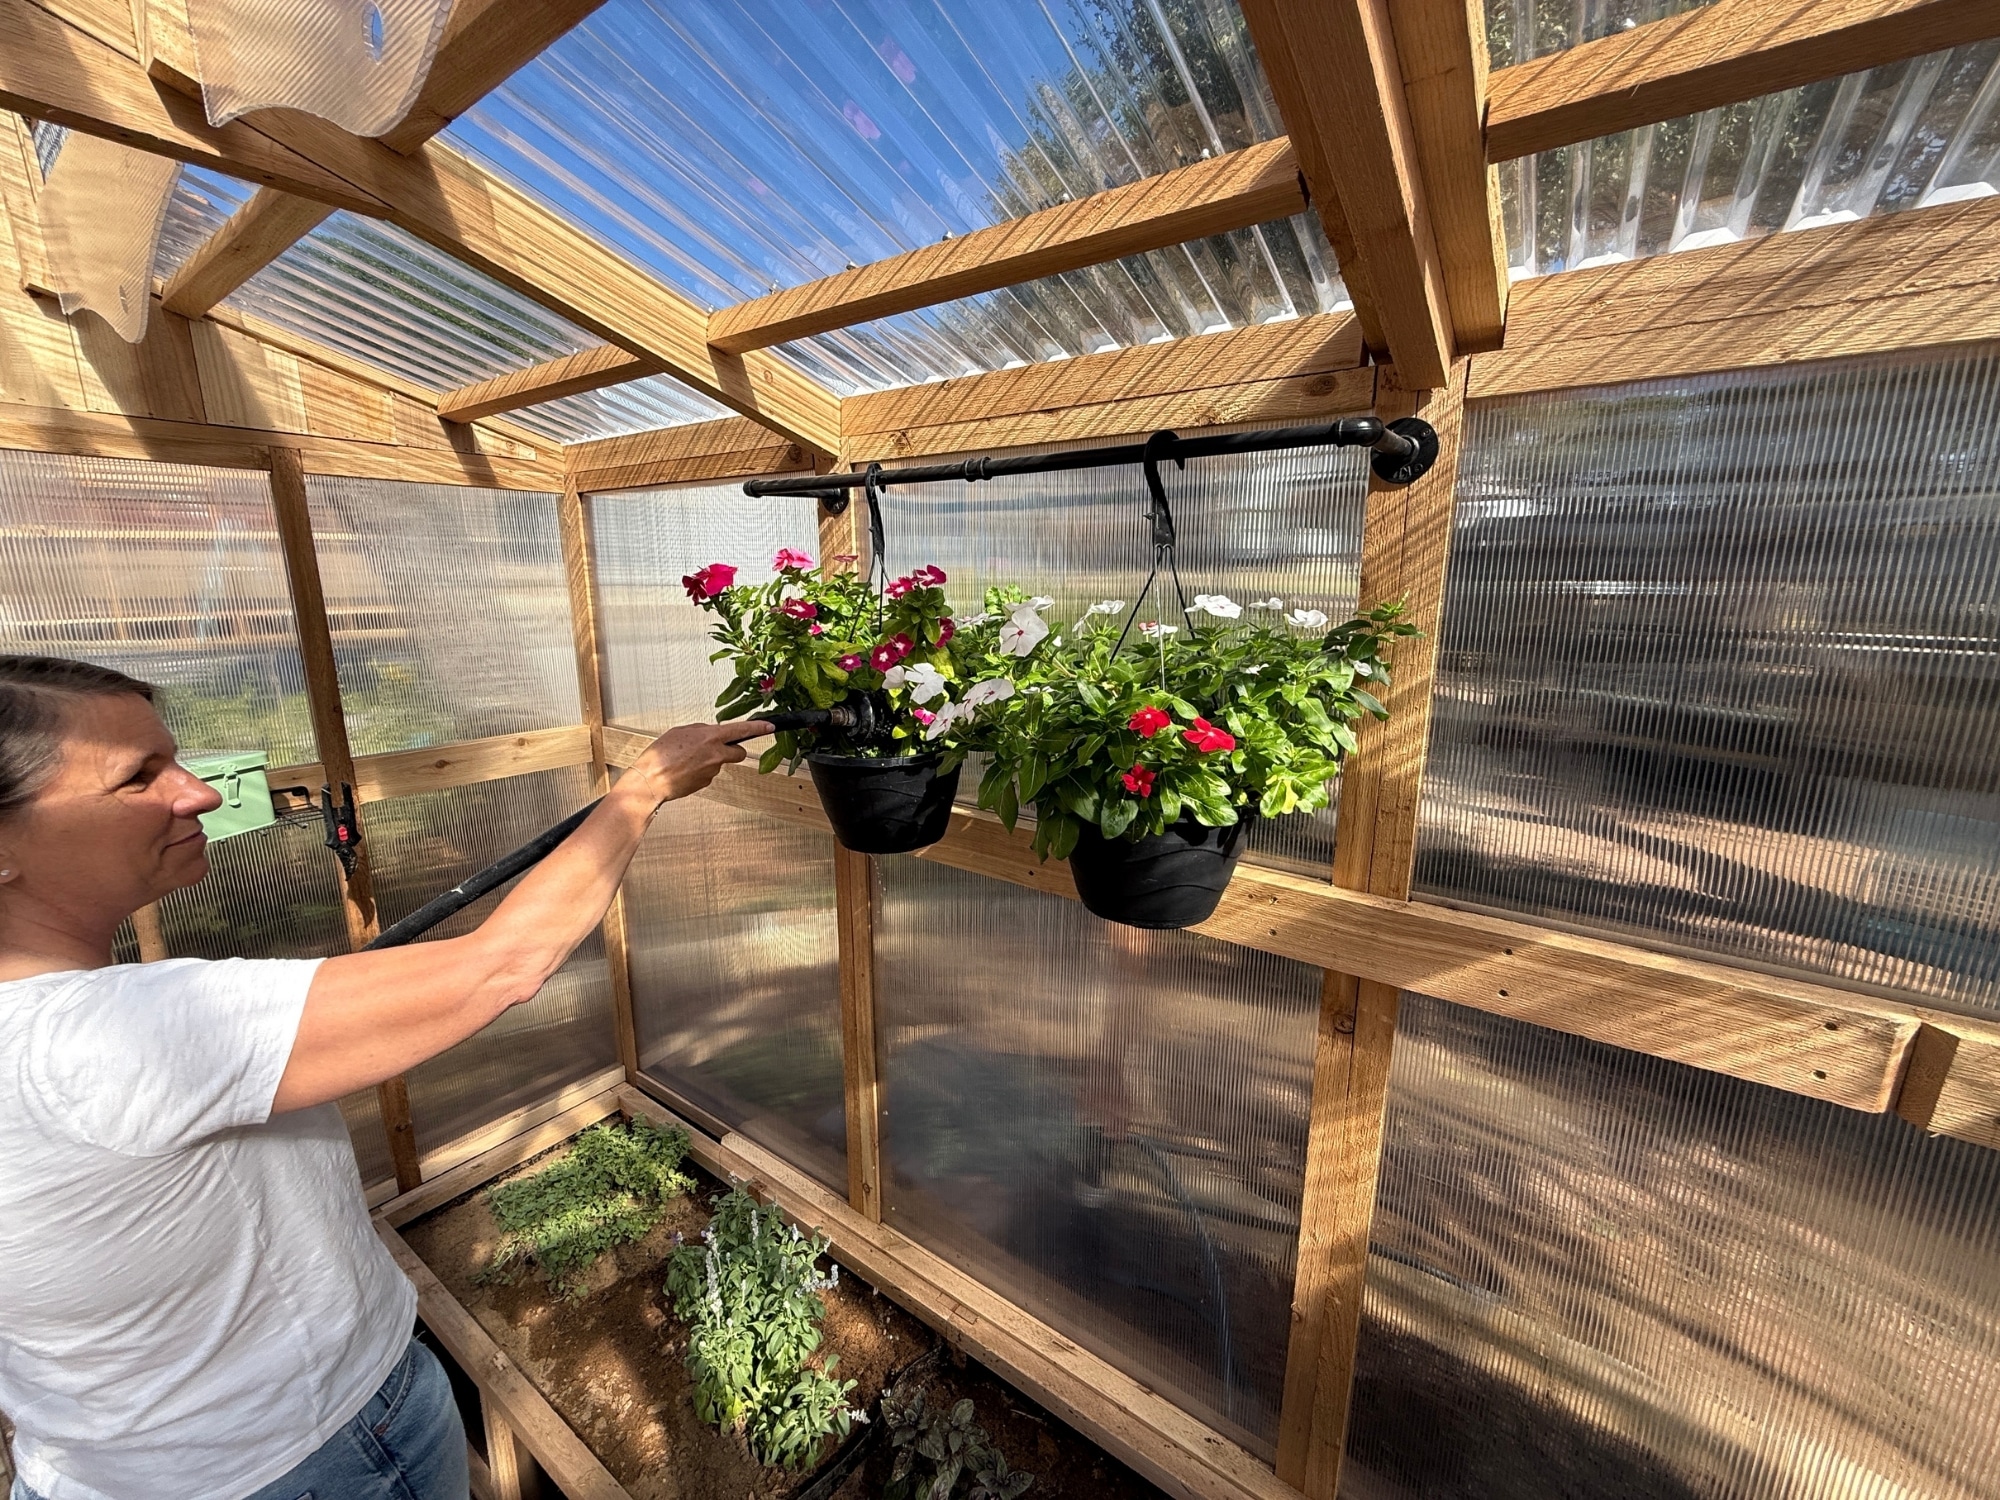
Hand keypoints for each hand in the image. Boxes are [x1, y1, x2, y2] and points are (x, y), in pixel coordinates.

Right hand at [633, 721, 770, 803]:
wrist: (650, 781)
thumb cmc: (659, 755)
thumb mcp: (679, 732)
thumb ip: (699, 730)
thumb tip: (710, 732)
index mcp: (710, 737)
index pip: (741, 729)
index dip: (758, 727)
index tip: (769, 726)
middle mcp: (715, 754)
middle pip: (738, 752)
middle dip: (731, 750)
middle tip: (715, 749)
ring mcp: (712, 771)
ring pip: (719, 763)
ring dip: (709, 761)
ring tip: (686, 760)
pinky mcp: (706, 783)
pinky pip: (708, 774)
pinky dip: (700, 771)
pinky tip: (685, 770)